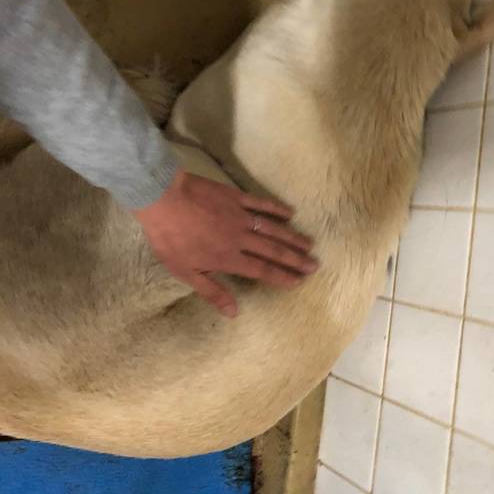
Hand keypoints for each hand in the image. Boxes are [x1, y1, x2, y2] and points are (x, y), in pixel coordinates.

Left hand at [132, 170, 317, 317]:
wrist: (163, 198)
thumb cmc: (170, 238)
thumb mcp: (184, 271)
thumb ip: (211, 291)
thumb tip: (233, 312)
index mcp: (228, 258)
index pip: (262, 270)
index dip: (282, 276)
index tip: (299, 281)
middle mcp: (240, 238)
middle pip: (273, 251)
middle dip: (295, 259)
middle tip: (314, 265)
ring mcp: (240, 216)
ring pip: (272, 229)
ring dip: (292, 237)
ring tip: (309, 244)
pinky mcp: (235, 197)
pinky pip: (261, 204)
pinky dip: (277, 208)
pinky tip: (290, 213)